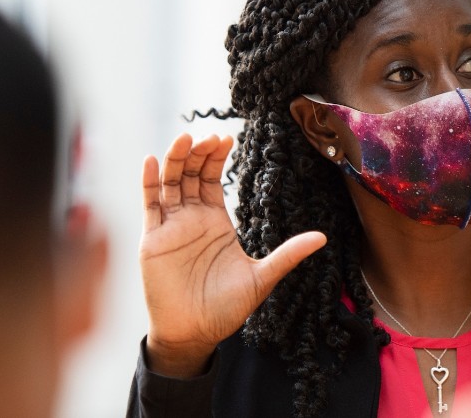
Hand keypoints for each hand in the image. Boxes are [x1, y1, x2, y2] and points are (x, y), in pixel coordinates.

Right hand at [139, 134, 325, 376]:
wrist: (195, 333)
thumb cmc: (225, 308)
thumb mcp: (261, 277)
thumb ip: (288, 254)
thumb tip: (322, 237)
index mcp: (216, 222)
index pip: (212, 180)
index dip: (217, 158)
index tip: (227, 140)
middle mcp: (192, 219)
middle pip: (190, 174)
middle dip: (198, 153)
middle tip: (208, 136)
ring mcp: (171, 227)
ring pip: (169, 183)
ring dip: (174, 160)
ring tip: (184, 140)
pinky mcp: (152, 239)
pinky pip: (149, 205)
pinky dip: (149, 182)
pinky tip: (152, 161)